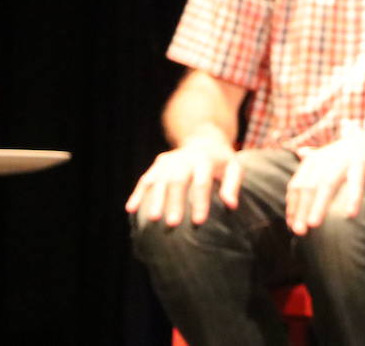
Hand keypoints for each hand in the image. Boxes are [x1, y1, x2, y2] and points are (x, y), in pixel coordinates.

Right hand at [125, 135, 241, 225]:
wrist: (203, 140)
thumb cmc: (221, 161)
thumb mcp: (233, 168)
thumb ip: (232, 186)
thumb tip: (232, 206)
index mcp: (204, 160)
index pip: (202, 182)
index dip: (200, 202)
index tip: (198, 222)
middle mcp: (184, 159)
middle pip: (177, 181)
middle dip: (175, 202)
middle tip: (173, 224)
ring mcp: (168, 161)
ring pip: (159, 180)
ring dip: (155, 200)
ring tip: (152, 220)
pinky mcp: (157, 165)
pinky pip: (145, 180)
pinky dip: (137, 194)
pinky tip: (131, 210)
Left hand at [285, 133, 364, 235]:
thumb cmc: (346, 154)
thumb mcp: (325, 156)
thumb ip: (309, 160)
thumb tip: (297, 154)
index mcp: (313, 160)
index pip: (296, 185)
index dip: (292, 206)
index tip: (291, 225)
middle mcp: (325, 159)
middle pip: (309, 186)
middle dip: (302, 209)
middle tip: (299, 231)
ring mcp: (343, 160)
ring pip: (328, 184)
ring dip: (319, 205)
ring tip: (313, 224)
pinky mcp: (361, 163)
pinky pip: (356, 182)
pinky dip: (353, 198)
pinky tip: (350, 214)